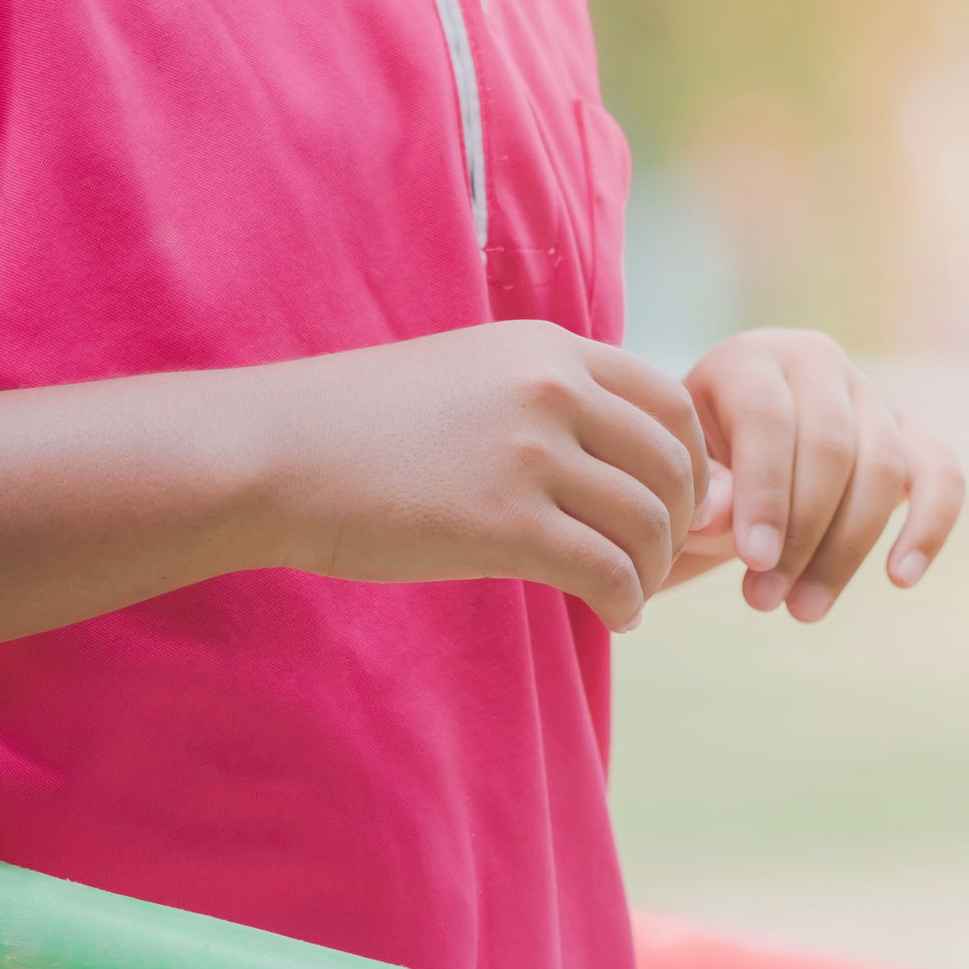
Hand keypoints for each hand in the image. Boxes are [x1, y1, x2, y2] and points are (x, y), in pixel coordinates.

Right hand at [254, 321, 708, 631]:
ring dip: (652, 570)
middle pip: (673, 463)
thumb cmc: (362, 428)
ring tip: (628, 595)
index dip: (690, 461)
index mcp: (548, 350)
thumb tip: (608, 455)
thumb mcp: (468, 378)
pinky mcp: (506, 522)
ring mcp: (532, 455)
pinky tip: (611, 617)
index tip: (672, 506)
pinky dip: (623, 602)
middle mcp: (553, 390)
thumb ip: (544, 400)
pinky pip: (607, 570)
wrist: (278, 455)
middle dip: (679, 522)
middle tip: (655, 562)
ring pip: (648, 522)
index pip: (670, 400)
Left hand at [677, 329, 963, 620]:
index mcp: (752, 360)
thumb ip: (704, 493)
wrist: (729, 461)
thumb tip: (725, 519)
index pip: (769, 421)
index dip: (765, 493)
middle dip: (801, 535)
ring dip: (846, 550)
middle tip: (764, 601)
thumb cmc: (698, 469)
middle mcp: (819, 363)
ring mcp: (872, 397)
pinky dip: (930, 526)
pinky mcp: (912, 437)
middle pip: (831, 449)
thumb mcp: (684, 477)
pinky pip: (942, 476)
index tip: (753, 561)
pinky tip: (900, 578)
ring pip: (882, 469)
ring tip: (803, 610)